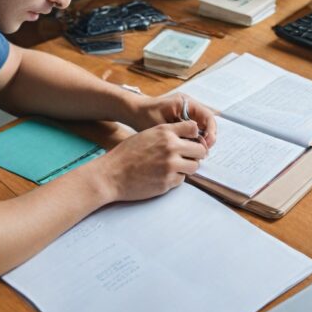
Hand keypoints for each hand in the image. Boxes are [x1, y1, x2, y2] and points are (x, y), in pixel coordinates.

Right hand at [89, 121, 208, 202]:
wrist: (111, 175)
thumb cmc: (126, 154)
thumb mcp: (146, 135)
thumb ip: (166, 135)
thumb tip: (185, 139)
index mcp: (165, 132)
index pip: (193, 128)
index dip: (194, 135)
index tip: (191, 141)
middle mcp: (171, 147)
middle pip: (200, 150)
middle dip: (195, 154)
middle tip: (187, 157)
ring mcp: (171, 166)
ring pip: (194, 166)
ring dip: (187, 167)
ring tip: (174, 167)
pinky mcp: (168, 182)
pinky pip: (182, 180)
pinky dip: (175, 178)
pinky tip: (162, 176)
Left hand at [127, 93, 216, 147]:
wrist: (133, 112)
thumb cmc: (145, 116)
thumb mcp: (164, 126)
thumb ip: (183, 134)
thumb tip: (200, 145)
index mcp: (186, 103)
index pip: (208, 116)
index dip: (211, 131)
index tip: (207, 144)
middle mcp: (189, 107)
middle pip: (207, 124)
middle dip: (208, 138)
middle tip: (203, 152)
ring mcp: (186, 114)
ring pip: (202, 129)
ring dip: (201, 141)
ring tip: (196, 154)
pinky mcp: (182, 122)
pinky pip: (193, 132)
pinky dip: (193, 141)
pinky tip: (188, 151)